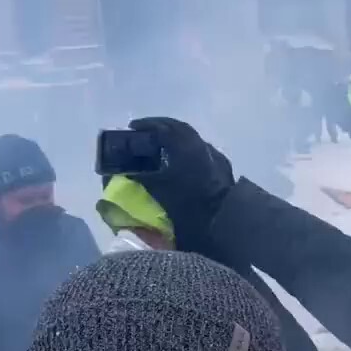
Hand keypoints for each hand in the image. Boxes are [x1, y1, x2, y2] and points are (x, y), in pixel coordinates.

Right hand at [127, 118, 235, 246]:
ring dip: (176, 139)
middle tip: (146, 133)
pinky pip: (202, 151)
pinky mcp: (224, 170)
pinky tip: (180, 163)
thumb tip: (125, 171)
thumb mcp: (158, 192)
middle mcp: (203, 147)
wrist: (224, 226)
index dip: (147, 125)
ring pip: (193, 140)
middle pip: (181, 129)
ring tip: (161, 148)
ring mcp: (216, 157)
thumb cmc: (189, 208)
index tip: (132, 127)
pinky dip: (187, 151)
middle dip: (162, 128)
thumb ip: (141, 177)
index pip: (165, 127)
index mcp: (186, 147)